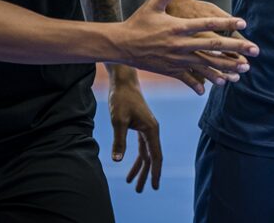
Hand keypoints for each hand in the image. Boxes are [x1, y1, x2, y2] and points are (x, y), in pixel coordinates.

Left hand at [108, 73, 161, 192]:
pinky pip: (141, 146)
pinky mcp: (140, 126)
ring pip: (146, 153)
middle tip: (141, 190)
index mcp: (151, 130)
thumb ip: (119, 141)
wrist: (123, 82)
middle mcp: (152, 130)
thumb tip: (117, 160)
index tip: (154, 186)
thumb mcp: (118, 120)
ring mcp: (147, 129)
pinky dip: (136, 157)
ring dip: (140, 168)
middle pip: (152, 157)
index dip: (155, 172)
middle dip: (146, 174)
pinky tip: (127, 165)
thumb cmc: (121, 99)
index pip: (156, 156)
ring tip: (132, 183)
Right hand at [120, 0, 258, 93]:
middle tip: (254, 51)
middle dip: (236, 50)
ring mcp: (176, 59)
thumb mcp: (152, 5)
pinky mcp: (170, 70)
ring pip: (206, 66)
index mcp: (179, 27)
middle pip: (213, 47)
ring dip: (225, 69)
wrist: (120, 46)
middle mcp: (181, 45)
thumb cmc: (137, 23)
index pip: (208, 24)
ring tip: (241, 73)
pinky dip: (200, 83)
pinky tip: (213, 87)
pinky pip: (188, 78)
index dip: (227, 23)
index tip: (243, 23)